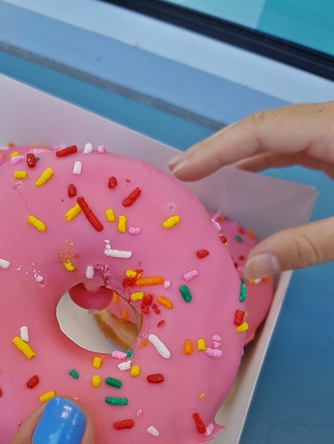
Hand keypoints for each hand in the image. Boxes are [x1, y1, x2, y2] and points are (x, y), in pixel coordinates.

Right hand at [168, 102, 333, 278]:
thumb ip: (306, 245)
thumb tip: (252, 268)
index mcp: (332, 127)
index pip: (260, 129)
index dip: (216, 150)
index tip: (181, 171)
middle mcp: (327, 122)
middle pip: (261, 127)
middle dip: (216, 148)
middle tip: (178, 171)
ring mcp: (332, 130)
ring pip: (274, 134)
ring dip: (235, 153)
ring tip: (200, 173)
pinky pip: (291, 145)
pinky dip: (261, 159)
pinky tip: (243, 175)